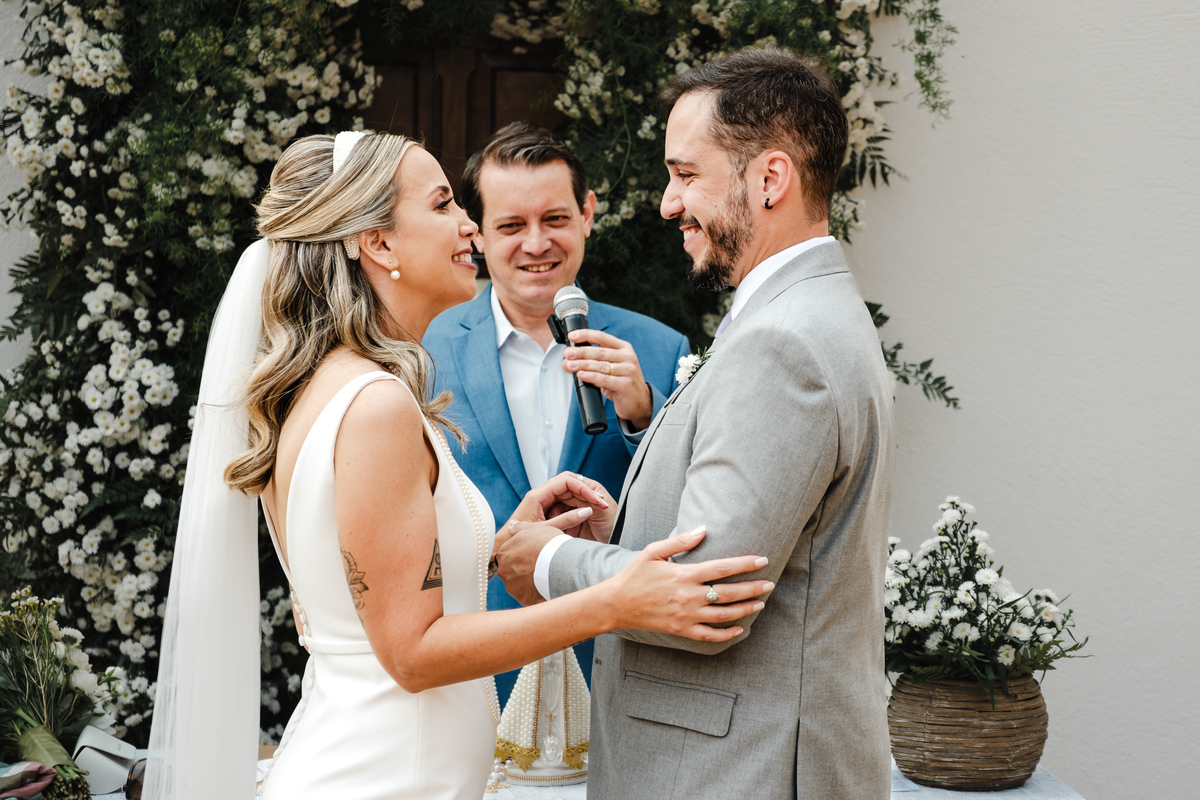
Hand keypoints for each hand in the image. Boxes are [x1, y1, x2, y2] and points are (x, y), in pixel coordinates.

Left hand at [495, 506, 594, 604]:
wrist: (561, 562)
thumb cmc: (548, 542)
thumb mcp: (534, 528)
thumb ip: (519, 527)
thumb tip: (512, 524)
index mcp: (504, 553)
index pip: (508, 555)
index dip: (521, 554)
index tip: (532, 554)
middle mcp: (504, 571)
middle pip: (511, 571)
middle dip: (522, 569)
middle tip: (538, 565)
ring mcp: (512, 586)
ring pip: (518, 585)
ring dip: (528, 582)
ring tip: (544, 576)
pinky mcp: (523, 599)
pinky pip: (528, 596)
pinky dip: (535, 593)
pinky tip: (545, 585)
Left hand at [507, 472, 609, 535]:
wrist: (504, 547)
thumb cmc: (519, 540)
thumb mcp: (548, 531)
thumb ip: (568, 520)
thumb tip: (587, 511)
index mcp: (538, 495)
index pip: (566, 482)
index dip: (584, 488)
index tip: (596, 499)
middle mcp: (539, 495)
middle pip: (569, 484)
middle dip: (586, 493)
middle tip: (601, 503)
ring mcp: (542, 501)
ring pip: (567, 493)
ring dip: (582, 500)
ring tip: (597, 509)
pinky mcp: (544, 509)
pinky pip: (562, 502)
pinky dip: (574, 507)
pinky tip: (584, 516)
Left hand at [563, 329, 652, 430]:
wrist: (639, 402)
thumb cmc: (621, 383)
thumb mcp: (609, 369)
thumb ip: (591, 363)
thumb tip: (567, 361)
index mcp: (623, 348)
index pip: (602, 337)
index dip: (586, 335)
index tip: (572, 336)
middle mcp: (628, 357)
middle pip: (600, 352)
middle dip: (581, 352)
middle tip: (568, 354)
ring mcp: (628, 371)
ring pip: (601, 365)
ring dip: (583, 365)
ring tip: (570, 365)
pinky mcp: (625, 384)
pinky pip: (604, 379)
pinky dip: (590, 376)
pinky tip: (581, 375)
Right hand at [604, 527, 774, 642]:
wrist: (615, 604)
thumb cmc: (634, 575)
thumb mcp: (653, 552)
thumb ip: (680, 542)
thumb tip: (704, 529)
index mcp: (684, 575)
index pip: (722, 568)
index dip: (744, 564)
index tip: (762, 560)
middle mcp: (688, 597)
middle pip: (729, 593)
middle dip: (752, 588)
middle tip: (770, 584)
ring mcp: (686, 616)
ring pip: (724, 615)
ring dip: (745, 609)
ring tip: (760, 603)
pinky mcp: (681, 630)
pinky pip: (709, 635)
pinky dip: (727, 634)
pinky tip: (740, 629)